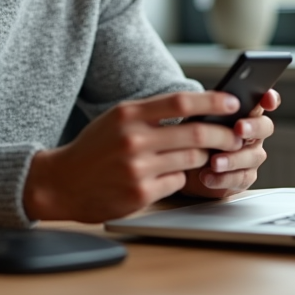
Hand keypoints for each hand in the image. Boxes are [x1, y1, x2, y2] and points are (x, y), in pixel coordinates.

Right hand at [22, 90, 247, 222]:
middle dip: (222, 135)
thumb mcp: (117, 120)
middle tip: (233, 137)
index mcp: (128, 114)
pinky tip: (166, 176)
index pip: (181, 101)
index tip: (233, 103)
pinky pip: (177, 182)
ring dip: (201, 158)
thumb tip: (198, 109)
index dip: (212, 101)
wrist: (61, 183)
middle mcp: (133, 138)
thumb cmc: (95, 148)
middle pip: (195, 133)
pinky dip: (179, 178)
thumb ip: (151, 113)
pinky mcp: (140, 193)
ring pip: (191, 159)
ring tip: (198, 156)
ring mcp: (137, 167)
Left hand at [179, 89, 280, 198]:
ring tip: (214, 162)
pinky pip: (239, 178)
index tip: (267, 100)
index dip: (270, 99)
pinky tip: (207, 176)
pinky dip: (222, 178)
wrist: (186, 165)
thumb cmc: (195, 136)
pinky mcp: (244, 177)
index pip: (264, 102)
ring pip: (252, 156)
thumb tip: (211, 103)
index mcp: (245, 113)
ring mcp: (251, 156)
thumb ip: (210, 110)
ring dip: (233, 159)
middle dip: (253, 127)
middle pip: (264, 127)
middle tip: (239, 128)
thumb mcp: (198, 119)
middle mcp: (253, 133)